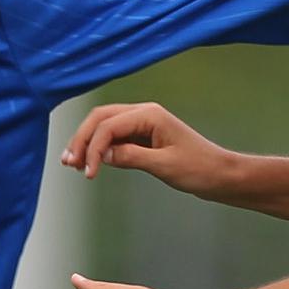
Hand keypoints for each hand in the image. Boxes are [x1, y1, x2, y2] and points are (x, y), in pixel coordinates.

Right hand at [59, 102, 233, 195]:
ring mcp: (142, 124)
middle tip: (68, 162)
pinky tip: (90, 162)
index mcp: (149, 114)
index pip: (108, 126)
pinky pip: (114, 138)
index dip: (92, 148)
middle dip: (81, 139)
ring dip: (87, 143)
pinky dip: (99, 148)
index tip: (88, 173)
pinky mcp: (143, 137)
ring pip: (104, 126)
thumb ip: (131, 157)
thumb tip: (102, 155)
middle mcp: (143, 113)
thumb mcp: (165, 166)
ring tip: (71, 163)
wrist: (220, 175)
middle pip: (100, 119)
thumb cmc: (199, 169)